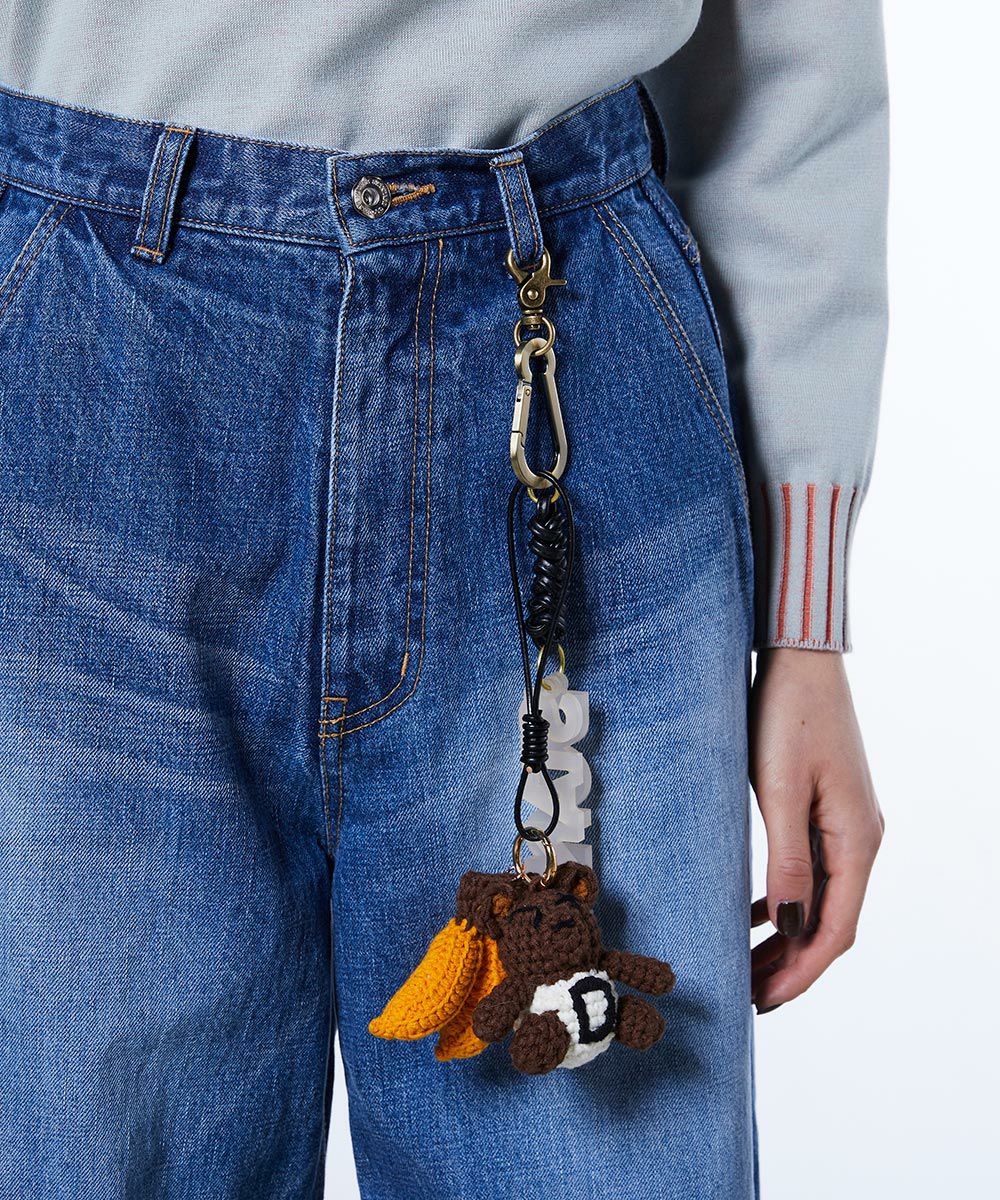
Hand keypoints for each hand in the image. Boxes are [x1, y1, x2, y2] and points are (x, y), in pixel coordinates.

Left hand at [749, 648, 883, 1011]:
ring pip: (819, 898)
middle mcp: (860, 839)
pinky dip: (786, 898)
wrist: (799, 659)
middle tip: (747, 993)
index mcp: (857, 840)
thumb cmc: (789, 714)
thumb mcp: (781, 787)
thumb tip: (790, 925)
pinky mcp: (826, 808)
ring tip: (747, 963)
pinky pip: (811, 870)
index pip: (836, 928)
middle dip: (791, 963)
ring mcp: (846, 824)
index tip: (763, 1000)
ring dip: (787, 935)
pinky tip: (758, 911)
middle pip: (830, 921)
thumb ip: (787, 858)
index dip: (801, 970)